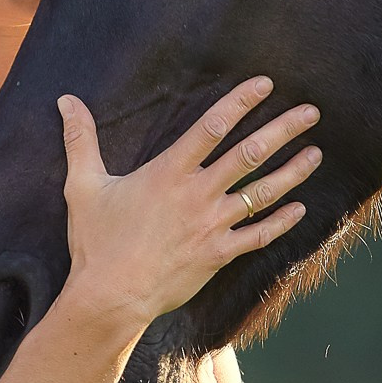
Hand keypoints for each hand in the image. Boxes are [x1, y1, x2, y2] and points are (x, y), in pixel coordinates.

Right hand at [56, 77, 319, 333]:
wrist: (110, 297)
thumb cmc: (96, 242)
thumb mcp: (83, 186)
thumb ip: (80, 140)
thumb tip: (65, 101)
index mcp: (168, 171)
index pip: (212, 126)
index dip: (241, 102)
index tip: (266, 85)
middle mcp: (197, 193)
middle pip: (250, 153)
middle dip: (283, 129)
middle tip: (311, 112)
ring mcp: (212, 225)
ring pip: (263, 192)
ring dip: (293, 171)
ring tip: (316, 153)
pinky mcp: (219, 255)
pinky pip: (258, 235)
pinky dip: (282, 222)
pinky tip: (301, 208)